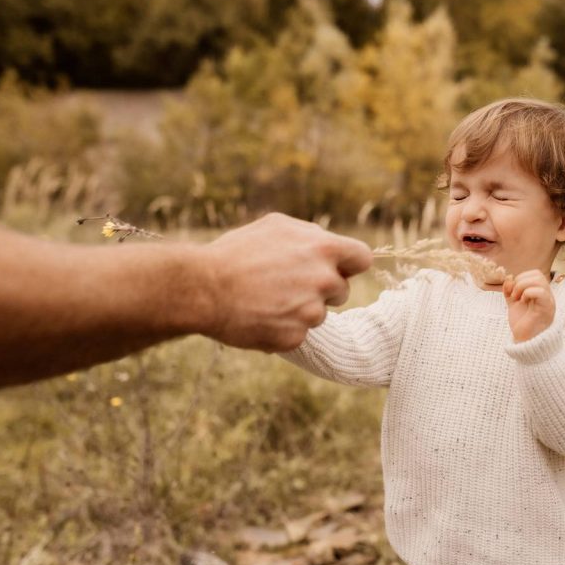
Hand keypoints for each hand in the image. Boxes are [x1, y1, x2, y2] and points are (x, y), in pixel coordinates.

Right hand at [200, 213, 372, 350]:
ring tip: (266, 299)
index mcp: (323, 248)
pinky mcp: (295, 337)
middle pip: (342, 291)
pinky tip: (259, 316)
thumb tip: (327, 243)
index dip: (350, 265)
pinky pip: (298, 334)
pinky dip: (282, 328)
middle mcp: (323, 280)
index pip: (362, 258)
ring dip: (300, 310)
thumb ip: (310, 236)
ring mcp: (311, 312)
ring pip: (319, 314)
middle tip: (288, 284)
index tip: (340, 269)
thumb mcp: (275, 227)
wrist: (202, 288)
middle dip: (322, 289)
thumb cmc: (236, 253)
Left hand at [503, 269, 555, 342]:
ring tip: (517, 298)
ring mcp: (548, 301)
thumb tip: (509, 278)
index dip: (521, 277)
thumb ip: (510, 291)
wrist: (525, 341)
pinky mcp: (546, 309)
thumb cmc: (523, 323)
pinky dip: (528, 293)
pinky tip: (523, 302)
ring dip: (522, 286)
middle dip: (521, 281)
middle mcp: (547, 295)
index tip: (513, 292)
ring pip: (539, 280)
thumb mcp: (513, 304)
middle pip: (537, 274)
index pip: (535, 274)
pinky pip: (540, 292)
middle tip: (514, 295)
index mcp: (541, 292)